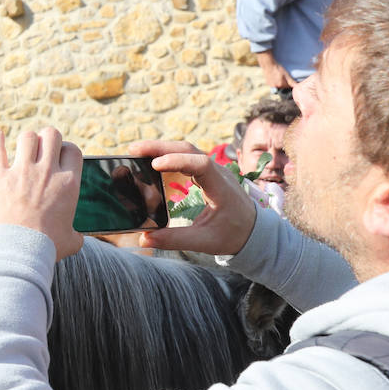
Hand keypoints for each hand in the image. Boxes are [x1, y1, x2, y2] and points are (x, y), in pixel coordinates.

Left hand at [0, 127, 83, 260]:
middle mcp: (46, 173)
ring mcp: (22, 173)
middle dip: (46, 138)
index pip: (72, 150)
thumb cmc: (45, 248)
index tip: (58, 157)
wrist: (18, 252)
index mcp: (68, 184)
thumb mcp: (71, 241)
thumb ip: (76, 234)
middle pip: (51, 135)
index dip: (65, 149)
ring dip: (25, 141)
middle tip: (40, 149)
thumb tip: (77, 238)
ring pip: (27, 137)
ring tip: (21, 149)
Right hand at [129, 140, 257, 255]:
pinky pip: (186, 157)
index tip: (154, 165)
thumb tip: (145, 238)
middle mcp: (218, 173)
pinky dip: (168, 156)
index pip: (200, 164)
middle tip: (134, 150)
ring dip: (162, 148)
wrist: (254, 231)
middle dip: (161, 147)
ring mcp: (213, 170)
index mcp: (221, 189)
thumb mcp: (205, 242)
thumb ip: (175, 240)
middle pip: (189, 149)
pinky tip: (151, 162)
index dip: (177, 161)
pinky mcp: (207, 172)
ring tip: (137, 153)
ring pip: (186, 150)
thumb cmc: (233, 235)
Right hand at [255, 51, 295, 89]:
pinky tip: (275, 76)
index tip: (290, 78)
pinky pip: (273, 84)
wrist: (268, 65)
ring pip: (278, 85)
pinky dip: (275, 81)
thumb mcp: (286, 74)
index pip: (288, 86)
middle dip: (284, 82)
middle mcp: (275, 86)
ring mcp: (270, 85)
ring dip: (279, 82)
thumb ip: (291, 81)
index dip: (290, 82)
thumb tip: (297, 86)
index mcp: (281, 85)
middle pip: (283, 86)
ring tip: (279, 76)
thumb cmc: (278, 68)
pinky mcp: (267, 82)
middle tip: (284, 76)